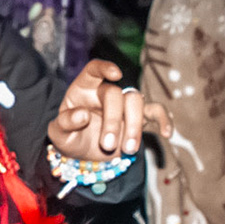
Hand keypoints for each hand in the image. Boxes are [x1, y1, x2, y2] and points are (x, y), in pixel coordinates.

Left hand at [48, 59, 171, 159]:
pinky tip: (166, 133)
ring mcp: (124, 105)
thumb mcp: (58, 134)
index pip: (94, 70)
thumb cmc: (69, 137)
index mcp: (85, 88)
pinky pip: (155, 113)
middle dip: (113, 121)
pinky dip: (164, 120)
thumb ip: (66, 123)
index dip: (105, 68)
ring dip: (134, 126)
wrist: (83, 155)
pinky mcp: (139, 119)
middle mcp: (106, 92)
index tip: (115, 74)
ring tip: (128, 149)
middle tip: (107, 146)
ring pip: (137, 103)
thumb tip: (83, 115)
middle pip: (117, 94)